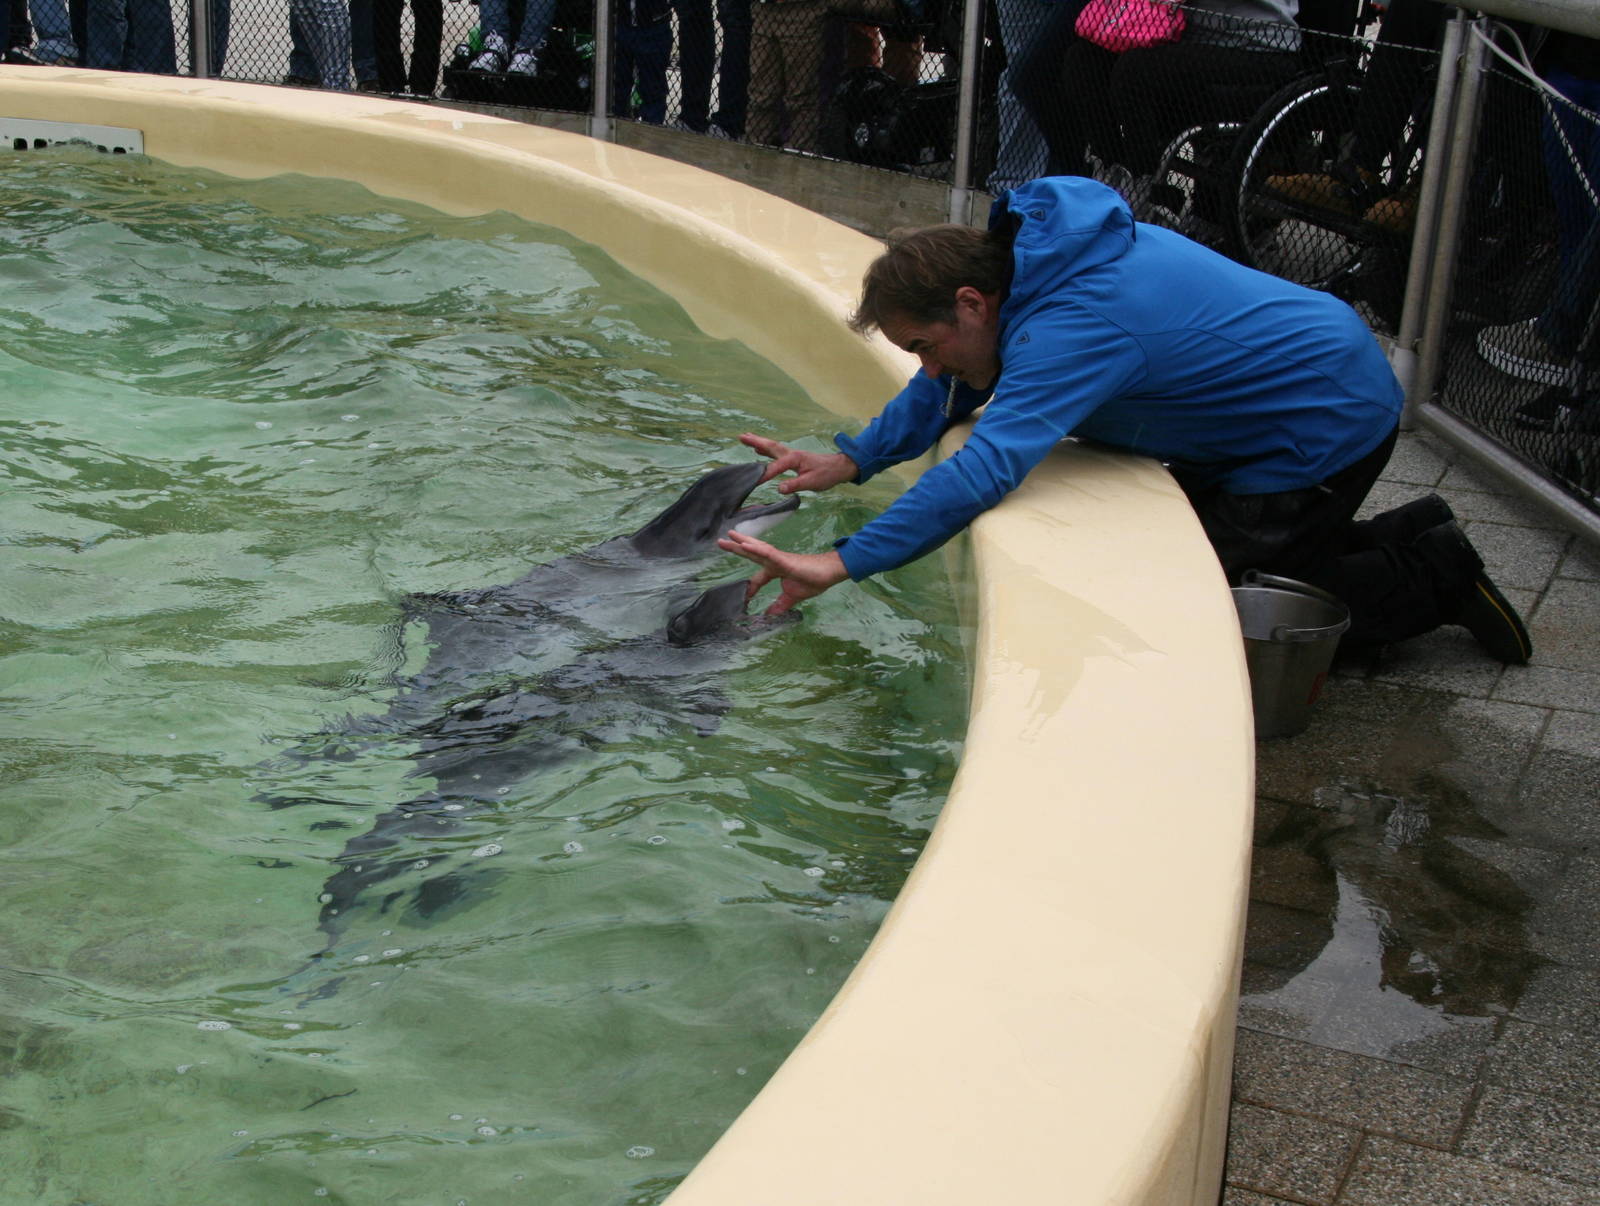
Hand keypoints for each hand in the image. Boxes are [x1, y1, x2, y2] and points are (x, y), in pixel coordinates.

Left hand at [717, 531, 848, 615]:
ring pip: (757, 549)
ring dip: (742, 543)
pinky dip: (756, 549)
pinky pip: (768, 553)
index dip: (750, 588)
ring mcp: (780, 559)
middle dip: (736, 548)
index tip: (744, 598)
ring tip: (729, 536)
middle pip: (752, 554)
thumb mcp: (792, 597)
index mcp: (776, 570)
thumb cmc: (814, 580)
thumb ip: (780, 605)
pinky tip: (746, 545)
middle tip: (721, 541)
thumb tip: (770, 616)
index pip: (758, 577)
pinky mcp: (786, 560)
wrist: (831, 572)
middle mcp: (775, 562)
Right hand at [739, 432, 857, 494]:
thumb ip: (795, 484)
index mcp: (795, 459)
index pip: (776, 467)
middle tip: (741, 436)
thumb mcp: (812, 482)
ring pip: (772, 447)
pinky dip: (766, 449)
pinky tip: (759, 450)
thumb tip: (780, 488)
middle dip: (756, 441)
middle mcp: (791, 454)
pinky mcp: (793, 458)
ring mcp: (792, 455)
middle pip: (770, 446)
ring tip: (745, 437)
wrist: (838, 468)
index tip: (755, 482)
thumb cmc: (827, 475)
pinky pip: (776, 452)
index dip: (766, 475)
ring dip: (758, 442)